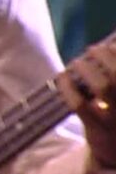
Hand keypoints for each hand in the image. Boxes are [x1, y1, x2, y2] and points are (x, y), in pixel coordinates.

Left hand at [59, 40, 115, 167]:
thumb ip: (113, 79)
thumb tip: (108, 45)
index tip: (110, 43)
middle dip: (104, 55)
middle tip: (92, 49)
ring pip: (103, 86)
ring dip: (87, 68)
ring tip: (77, 61)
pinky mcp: (97, 130)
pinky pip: (79, 104)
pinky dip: (68, 87)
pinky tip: (62, 77)